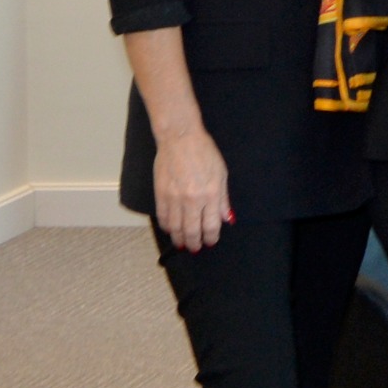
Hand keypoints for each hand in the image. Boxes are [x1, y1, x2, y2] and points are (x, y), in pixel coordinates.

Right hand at [152, 125, 231, 251]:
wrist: (180, 139)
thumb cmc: (204, 153)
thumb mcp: (222, 175)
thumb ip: (223, 200)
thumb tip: (227, 218)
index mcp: (210, 195)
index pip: (211, 225)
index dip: (211, 237)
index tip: (211, 241)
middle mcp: (192, 199)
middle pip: (192, 231)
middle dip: (194, 243)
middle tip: (196, 248)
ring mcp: (174, 198)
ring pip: (175, 227)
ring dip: (179, 239)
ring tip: (183, 244)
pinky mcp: (160, 194)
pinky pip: (162, 217)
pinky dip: (166, 226)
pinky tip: (170, 230)